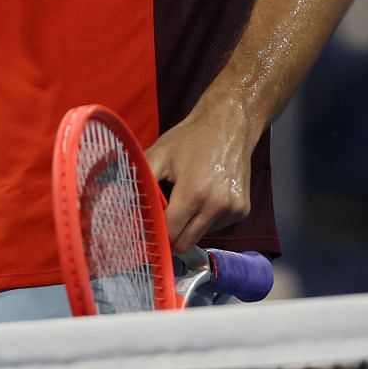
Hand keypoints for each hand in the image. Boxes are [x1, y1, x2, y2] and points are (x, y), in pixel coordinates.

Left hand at [144, 102, 256, 253]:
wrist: (229, 126)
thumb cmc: (190, 139)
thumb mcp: (159, 155)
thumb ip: (141, 182)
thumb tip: (124, 206)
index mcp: (194, 194)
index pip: (171, 233)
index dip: (156, 234)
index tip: (147, 230)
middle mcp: (217, 207)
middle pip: (186, 242)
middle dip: (171, 236)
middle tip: (163, 220)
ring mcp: (233, 211)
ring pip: (201, 236)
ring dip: (190, 226)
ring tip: (187, 200)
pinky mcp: (243, 211)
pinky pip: (216, 226)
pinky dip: (206, 219)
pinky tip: (204, 197)